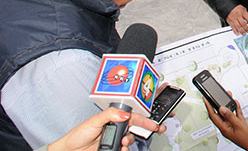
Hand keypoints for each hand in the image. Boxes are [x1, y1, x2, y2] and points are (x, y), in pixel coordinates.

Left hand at [47, 107, 166, 150]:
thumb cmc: (77, 135)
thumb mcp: (93, 121)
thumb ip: (110, 115)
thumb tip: (124, 114)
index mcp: (112, 118)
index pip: (132, 116)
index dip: (144, 119)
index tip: (154, 123)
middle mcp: (115, 128)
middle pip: (135, 128)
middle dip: (146, 129)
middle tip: (156, 129)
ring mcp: (115, 140)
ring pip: (130, 140)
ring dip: (130, 142)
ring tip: (123, 143)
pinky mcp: (113, 150)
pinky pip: (124, 150)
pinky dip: (124, 150)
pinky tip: (120, 149)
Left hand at [204, 97, 247, 150]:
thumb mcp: (239, 126)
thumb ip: (230, 116)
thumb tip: (221, 109)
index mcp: (225, 129)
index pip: (213, 116)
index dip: (208, 107)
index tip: (206, 99)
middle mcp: (228, 127)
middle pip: (220, 113)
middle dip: (218, 103)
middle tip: (217, 95)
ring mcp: (234, 126)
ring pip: (229, 113)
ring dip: (228, 105)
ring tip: (228, 96)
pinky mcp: (240, 125)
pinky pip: (236, 114)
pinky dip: (236, 108)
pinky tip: (236, 103)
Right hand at [226, 5, 247, 34]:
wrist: (228, 6)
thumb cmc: (236, 7)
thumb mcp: (243, 8)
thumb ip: (245, 14)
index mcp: (242, 12)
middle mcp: (238, 15)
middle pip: (243, 24)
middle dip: (246, 28)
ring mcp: (233, 18)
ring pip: (238, 26)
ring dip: (242, 31)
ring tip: (244, 34)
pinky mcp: (229, 21)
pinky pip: (232, 27)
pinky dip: (235, 31)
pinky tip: (237, 33)